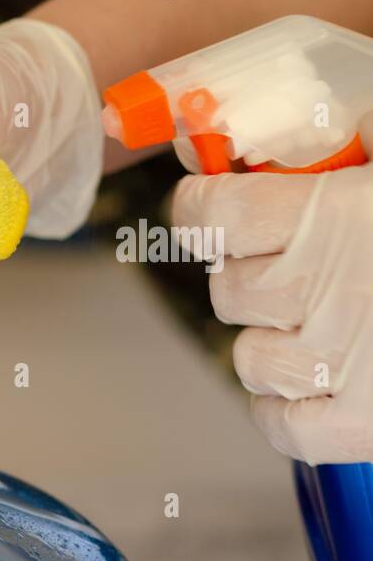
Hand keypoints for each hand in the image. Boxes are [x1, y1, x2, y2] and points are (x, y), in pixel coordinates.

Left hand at [172, 157, 372, 463]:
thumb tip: (336, 133)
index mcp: (341, 213)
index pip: (215, 213)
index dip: (203, 207)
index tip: (212, 204)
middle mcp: (329, 290)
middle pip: (228, 289)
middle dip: (248, 273)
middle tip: (286, 263)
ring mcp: (344, 365)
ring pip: (248, 357)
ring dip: (270, 340)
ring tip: (317, 323)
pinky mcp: (366, 427)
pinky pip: (282, 426)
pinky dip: (283, 409)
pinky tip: (311, 383)